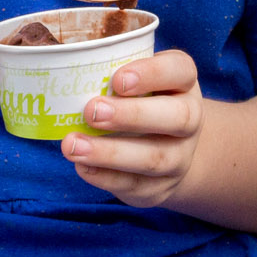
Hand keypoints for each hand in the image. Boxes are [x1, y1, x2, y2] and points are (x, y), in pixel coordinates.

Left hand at [60, 50, 200, 207]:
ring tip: (72, 145)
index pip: (180, 70)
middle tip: (91, 111)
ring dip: (109, 153)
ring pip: (153, 157)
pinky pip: (135, 184)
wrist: (170, 151)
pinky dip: (105, 176)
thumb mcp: (140, 80)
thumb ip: (115, 73)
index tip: (117, 80)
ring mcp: (179, 157)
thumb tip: (66, 70)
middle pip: (177, 117)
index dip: (152, 74)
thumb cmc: (142, 101)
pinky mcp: (160, 187)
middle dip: (131, 115)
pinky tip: (81, 165)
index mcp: (183, 83)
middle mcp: (190, 119)